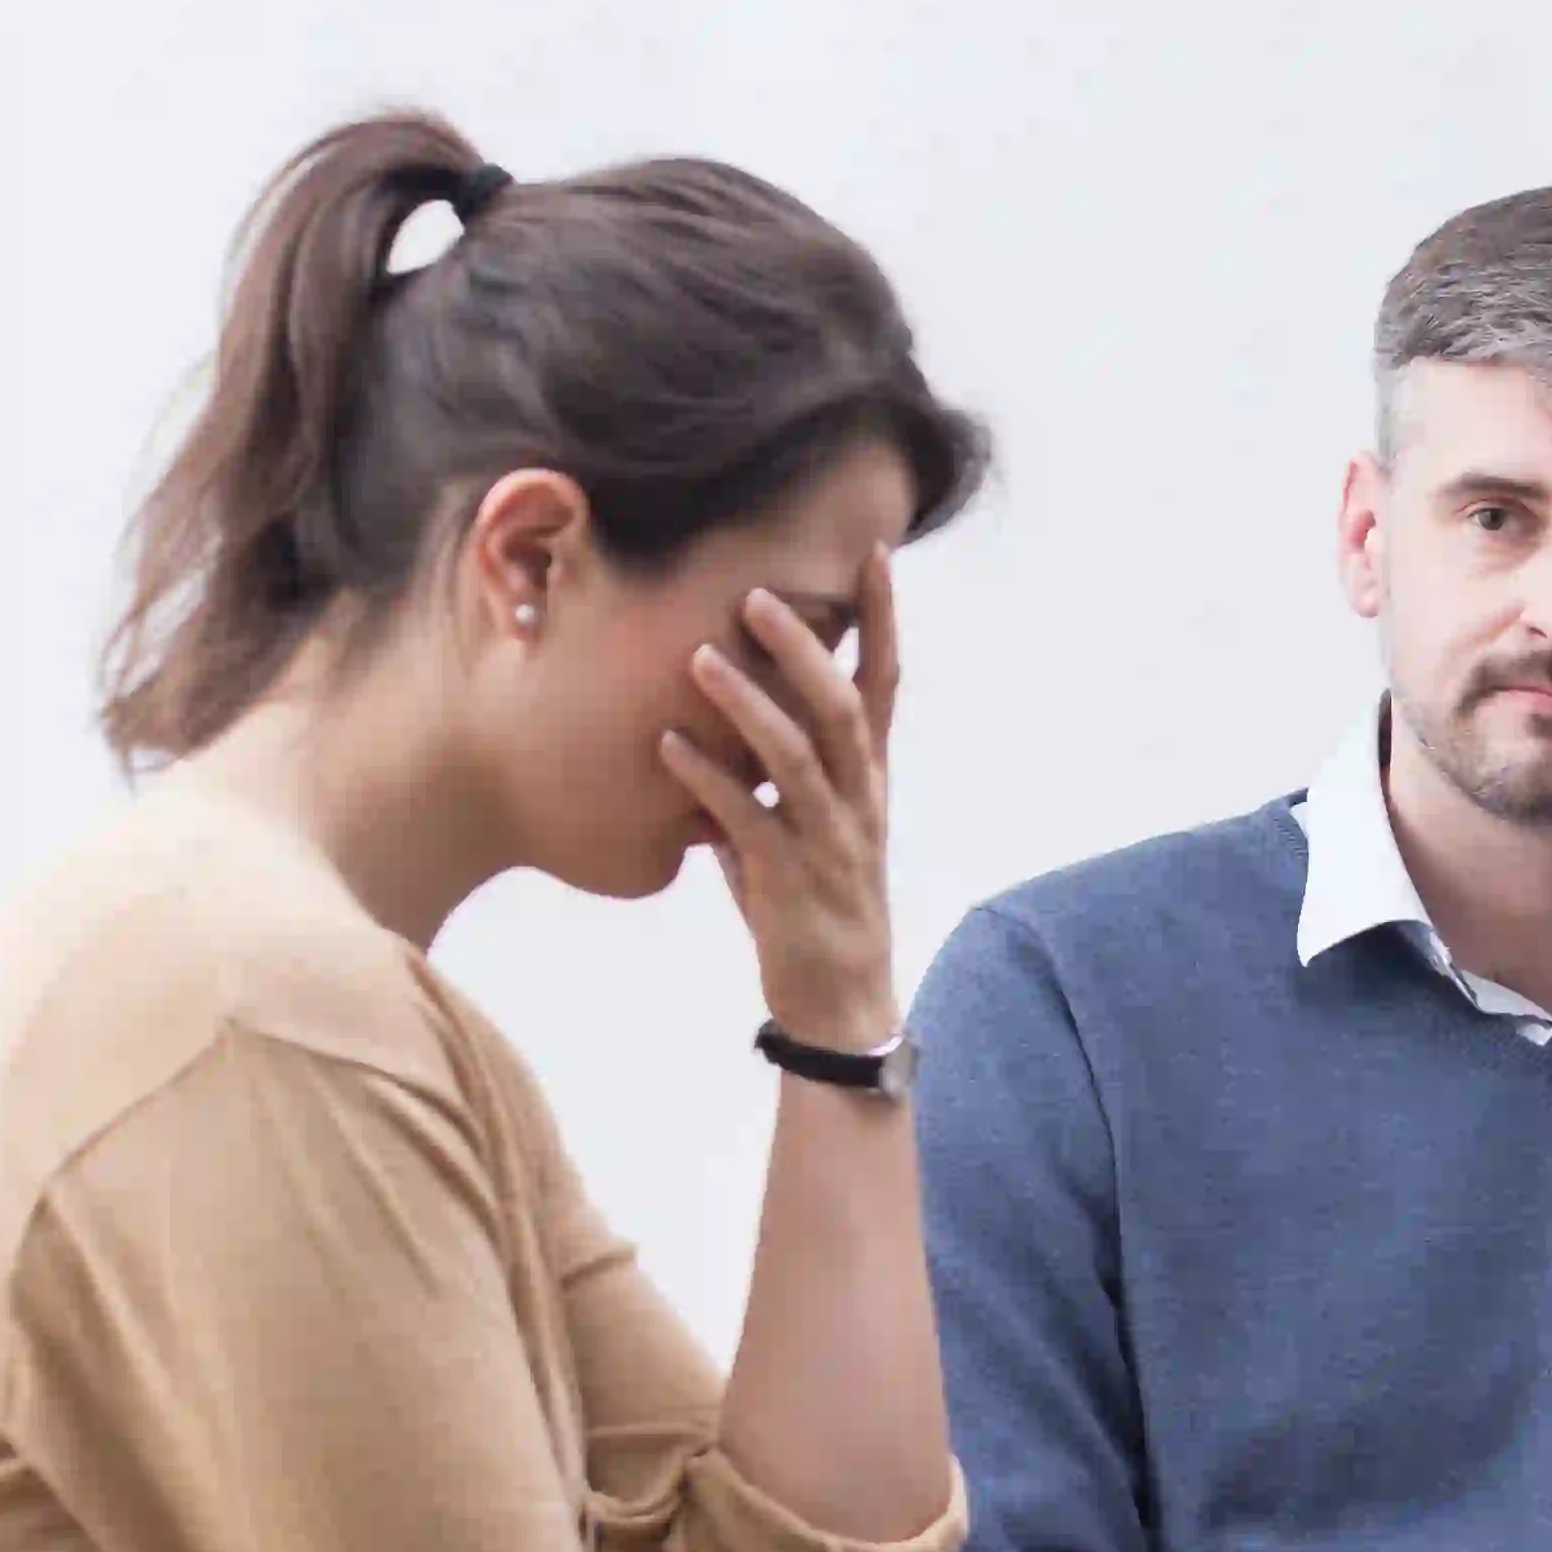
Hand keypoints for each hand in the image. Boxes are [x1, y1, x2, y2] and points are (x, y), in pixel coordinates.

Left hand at [669, 545, 905, 1048]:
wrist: (841, 998)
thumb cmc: (816, 903)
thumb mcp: (807, 824)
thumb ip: (773, 770)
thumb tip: (721, 719)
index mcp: (869, 777)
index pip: (885, 681)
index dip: (882, 619)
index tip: (872, 553)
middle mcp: (859, 798)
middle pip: (843, 706)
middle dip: (803, 648)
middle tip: (757, 595)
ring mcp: (828, 839)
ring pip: (800, 757)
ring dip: (747, 704)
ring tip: (699, 659)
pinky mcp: (789, 880)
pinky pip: (747, 821)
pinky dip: (706, 781)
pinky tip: (666, 745)